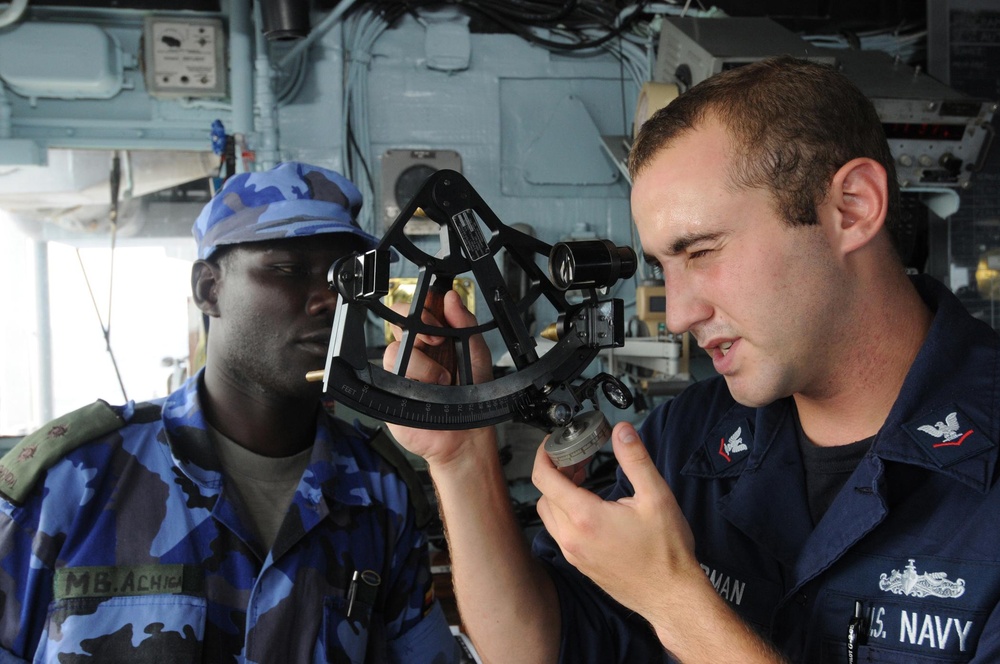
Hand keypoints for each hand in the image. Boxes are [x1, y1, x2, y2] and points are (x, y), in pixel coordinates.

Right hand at [384, 290, 494, 466]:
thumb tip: (450, 296)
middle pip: (401, 318)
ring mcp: (401, 368)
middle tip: (438, 339)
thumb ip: (466, 323)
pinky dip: (414, 378)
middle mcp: (416, 349)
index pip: (421, 307)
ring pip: (397, 347)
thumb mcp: (476, 353)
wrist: (465, 434)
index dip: (427, 307)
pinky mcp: (390, 387)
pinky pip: (391, 370)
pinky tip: (428, 390)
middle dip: (420, 324)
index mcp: (435, 337)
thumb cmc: (473, 396)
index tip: (443, 317)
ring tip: (442, 380)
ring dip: (425, 364)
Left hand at [533, 420, 699, 617]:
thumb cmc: (667, 553)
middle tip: (578, 458)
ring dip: (557, 493)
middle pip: (544, 495)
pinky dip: (564, 512)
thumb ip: (635, 459)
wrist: (672, 596)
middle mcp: (572, 538)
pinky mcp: (580, 564)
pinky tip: (589, 505)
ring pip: (548, 515)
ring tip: (582, 479)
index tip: (553, 443)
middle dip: (555, 471)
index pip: (544, 478)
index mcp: (586, 518)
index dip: (544, 454)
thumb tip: (622, 431)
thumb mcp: (656, 496)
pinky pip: (559, 532)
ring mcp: (574, 554)